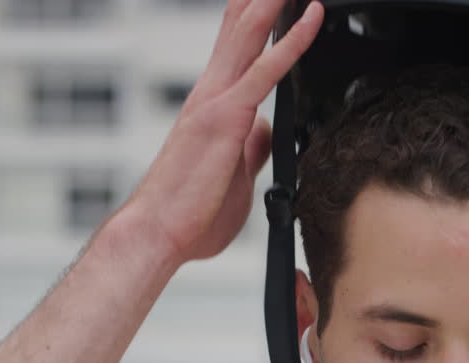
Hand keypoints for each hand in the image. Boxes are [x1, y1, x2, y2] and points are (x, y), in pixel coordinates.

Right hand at [117, 0, 322, 263]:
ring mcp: (215, 100)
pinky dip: (292, 40)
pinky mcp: (226, 116)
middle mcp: (210, 93)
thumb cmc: (190, 213)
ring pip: (250, 32)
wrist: (157, 233)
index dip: (257, 14)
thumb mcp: (234, 175)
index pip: (236, 44)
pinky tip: (311, 16)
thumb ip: (250, 147)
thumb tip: (264, 129)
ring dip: (273, 0)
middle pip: (240, 25)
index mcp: (211, 104)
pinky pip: (266, 70)